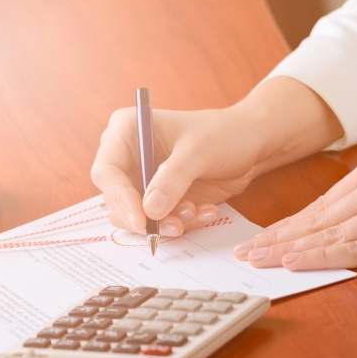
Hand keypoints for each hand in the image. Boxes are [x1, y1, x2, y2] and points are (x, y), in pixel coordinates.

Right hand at [91, 78, 343, 236]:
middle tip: (175, 225)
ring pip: (137, 217)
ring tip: (197, 211)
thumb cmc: (223, 133)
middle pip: (116, 200)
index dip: (119, 197)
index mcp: (126, 132)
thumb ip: (173, 178)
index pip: (107, 171)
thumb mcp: (199, 151)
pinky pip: (159, 223)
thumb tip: (149, 210)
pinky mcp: (159, 200)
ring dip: (167, 222)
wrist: (250, 143)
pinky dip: (182, 223)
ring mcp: (142, 181)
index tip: (141, 218)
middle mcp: (128, 158)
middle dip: (145, 218)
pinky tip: (206, 211)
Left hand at [234, 149, 356, 268]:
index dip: (284, 225)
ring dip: (288, 251)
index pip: (318, 204)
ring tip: (257, 262)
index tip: (256, 239)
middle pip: (315, 218)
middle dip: (275, 238)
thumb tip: (327, 222)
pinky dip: (321, 256)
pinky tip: (294, 262)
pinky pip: (355, 250)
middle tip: (242, 253)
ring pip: (328, 234)